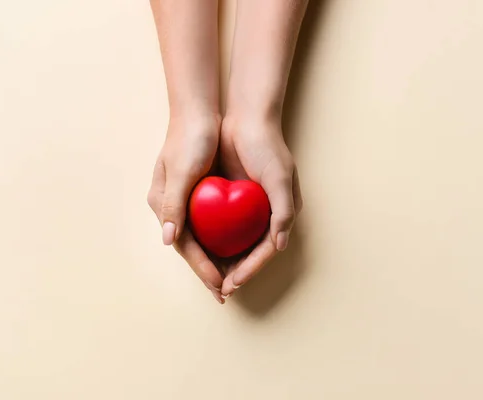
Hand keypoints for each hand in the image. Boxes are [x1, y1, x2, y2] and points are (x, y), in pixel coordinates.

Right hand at [147, 113, 225, 301]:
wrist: (197, 113)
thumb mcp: (181, 170)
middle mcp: (172, 208)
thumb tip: (167, 239)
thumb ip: (173, 205)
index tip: (220, 286)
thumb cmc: (189, 139)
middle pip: (192, 248)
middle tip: (226, 295)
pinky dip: (221, 243)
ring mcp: (185, 203)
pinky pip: (209, 227)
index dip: (202, 267)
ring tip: (231, 281)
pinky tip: (234, 252)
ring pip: (201, 241)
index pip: (185, 246)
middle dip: (208, 272)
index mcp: (163, 205)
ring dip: (215, 261)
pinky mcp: (198, 196)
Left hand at [218, 115, 302, 296]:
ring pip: (234, 244)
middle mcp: (265, 215)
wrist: (246, 119)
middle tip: (219, 291)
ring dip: (222, 261)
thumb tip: (280, 246)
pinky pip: (221, 227)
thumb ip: (283, 212)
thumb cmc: (267, 147)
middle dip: (235, 273)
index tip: (232, 283)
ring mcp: (247, 208)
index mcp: (281, 213)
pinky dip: (213, 241)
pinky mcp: (231, 200)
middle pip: (250, 252)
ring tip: (209, 279)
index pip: (265, 251)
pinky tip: (199, 251)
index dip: (250, 269)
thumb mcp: (280, 178)